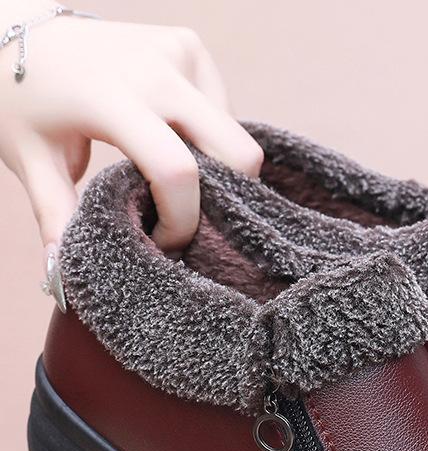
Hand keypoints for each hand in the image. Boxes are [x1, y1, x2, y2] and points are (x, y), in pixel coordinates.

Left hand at [0, 3, 262, 250]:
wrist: (18, 30)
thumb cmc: (22, 99)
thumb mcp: (31, 159)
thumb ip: (56, 216)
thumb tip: (63, 276)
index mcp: (111, 98)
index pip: (177, 171)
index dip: (182, 219)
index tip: (163, 238)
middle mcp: (156, 69)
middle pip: (238, 152)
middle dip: (225, 197)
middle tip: (186, 211)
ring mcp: (176, 52)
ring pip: (235, 134)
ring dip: (215, 168)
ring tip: (171, 173)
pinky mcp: (188, 45)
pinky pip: (224, 110)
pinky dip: (209, 138)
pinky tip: (173, 138)